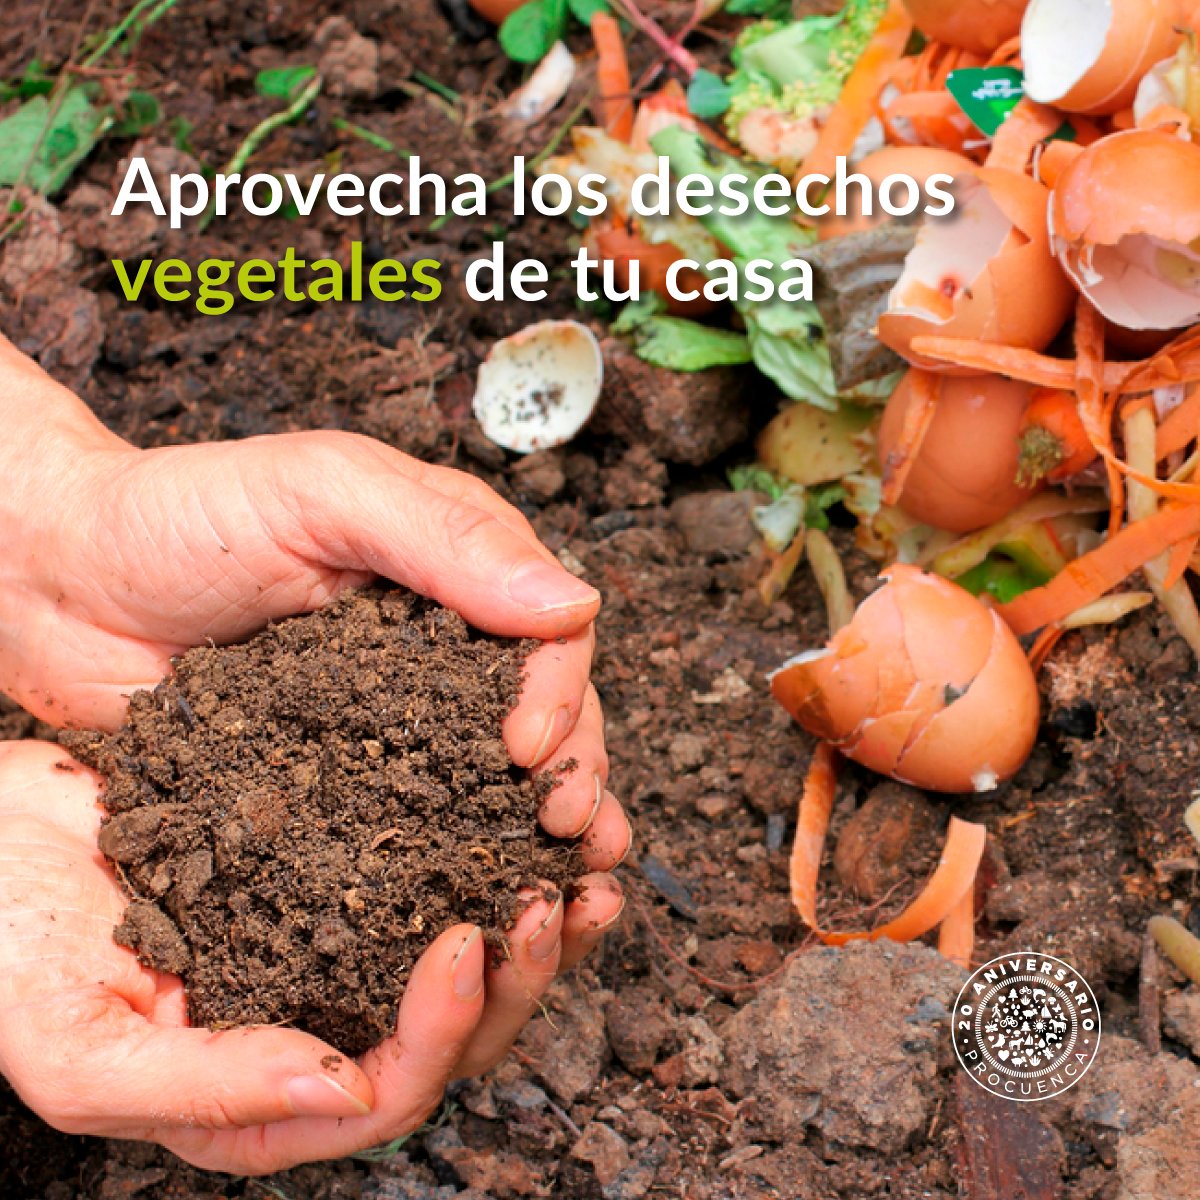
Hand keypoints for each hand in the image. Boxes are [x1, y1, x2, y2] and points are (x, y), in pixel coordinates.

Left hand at [0, 345, 627, 876]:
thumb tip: (576, 604)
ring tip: (569, 887)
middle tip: (567, 831)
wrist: (59, 584)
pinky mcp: (342, 781)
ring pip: (493, 779)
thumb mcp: (322, 493)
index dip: (560, 696)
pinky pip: (412, 825)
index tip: (530, 751)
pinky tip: (481, 905)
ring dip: (538, 833)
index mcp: (456, 569)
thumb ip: (447, 539)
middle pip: (543, 715)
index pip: (549, 635)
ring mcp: (393, 721)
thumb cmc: (183, 514)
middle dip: (572, 773)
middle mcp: (439, 650)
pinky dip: (455, 865)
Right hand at [0, 742, 623, 1173]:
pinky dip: (480, 845)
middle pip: (449, 1034)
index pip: (387, 1093)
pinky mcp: (332, 868)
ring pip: (458, 956)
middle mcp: (311, 1025)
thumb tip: (342, 1093)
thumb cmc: (6, 956)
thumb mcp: (80, 1050)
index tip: (460, 941)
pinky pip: (427, 868)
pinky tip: (517, 808)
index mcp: (262, 1097)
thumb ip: (207, 1088)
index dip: (441, 1030)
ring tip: (577, 860)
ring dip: (526, 917)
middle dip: (516, 975)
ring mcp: (327, 945)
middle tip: (556, 897)